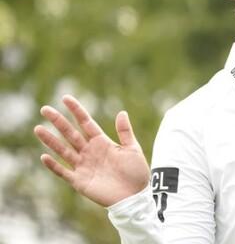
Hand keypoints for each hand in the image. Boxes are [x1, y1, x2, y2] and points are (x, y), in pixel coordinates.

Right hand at [34, 94, 150, 206]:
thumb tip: (121, 112)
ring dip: (51, 140)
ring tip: (38, 128)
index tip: (65, 98)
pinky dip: (54, 165)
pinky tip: (44, 156)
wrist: (135, 196)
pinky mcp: (80, 181)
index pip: (86, 123)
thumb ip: (125, 132)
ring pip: (63, 150)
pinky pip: (63, 172)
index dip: (76, 110)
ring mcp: (83, 166)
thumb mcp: (132, 149)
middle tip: (45, 109)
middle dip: (58, 122)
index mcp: (102, 142)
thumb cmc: (136, 172)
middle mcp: (90, 151)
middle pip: (71, 133)